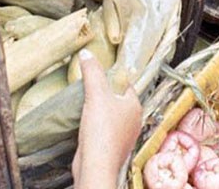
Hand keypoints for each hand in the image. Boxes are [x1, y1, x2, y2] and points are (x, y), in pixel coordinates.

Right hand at [72, 51, 140, 188]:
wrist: (95, 165)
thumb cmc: (102, 131)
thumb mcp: (96, 93)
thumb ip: (92, 72)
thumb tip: (86, 53)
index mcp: (135, 106)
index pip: (125, 84)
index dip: (112, 76)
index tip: (99, 71)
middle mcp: (132, 121)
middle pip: (117, 99)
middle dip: (103, 93)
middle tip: (88, 86)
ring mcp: (122, 135)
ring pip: (110, 115)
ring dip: (98, 109)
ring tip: (84, 102)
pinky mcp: (110, 146)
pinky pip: (103, 129)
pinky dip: (94, 124)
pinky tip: (83, 121)